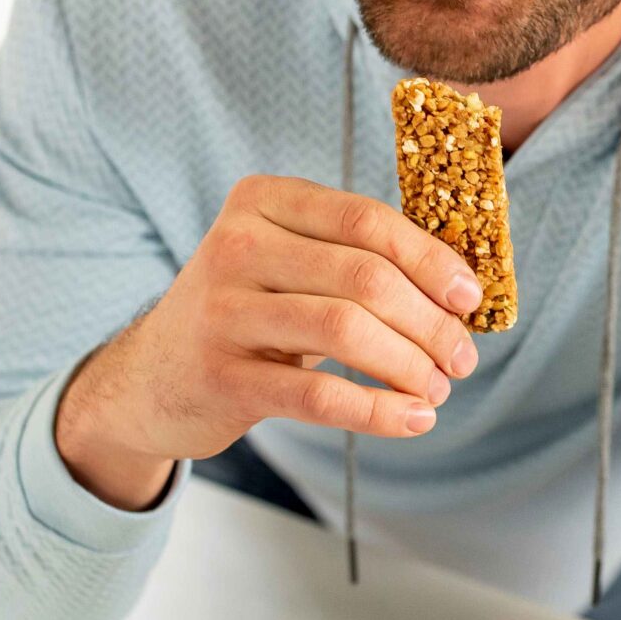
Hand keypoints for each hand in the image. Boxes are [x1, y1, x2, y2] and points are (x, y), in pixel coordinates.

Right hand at [58, 175, 482, 507]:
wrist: (150, 379)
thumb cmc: (248, 314)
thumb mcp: (288, 265)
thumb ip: (356, 259)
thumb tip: (461, 290)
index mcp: (262, 201)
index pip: (366, 220)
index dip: (430, 259)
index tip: (470, 297)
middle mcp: (235, 245)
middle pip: (364, 277)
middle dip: (430, 322)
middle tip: (463, 358)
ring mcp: (221, 311)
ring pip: (345, 331)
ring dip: (410, 365)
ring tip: (440, 388)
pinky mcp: (220, 377)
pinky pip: (318, 395)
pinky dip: (378, 410)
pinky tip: (414, 418)